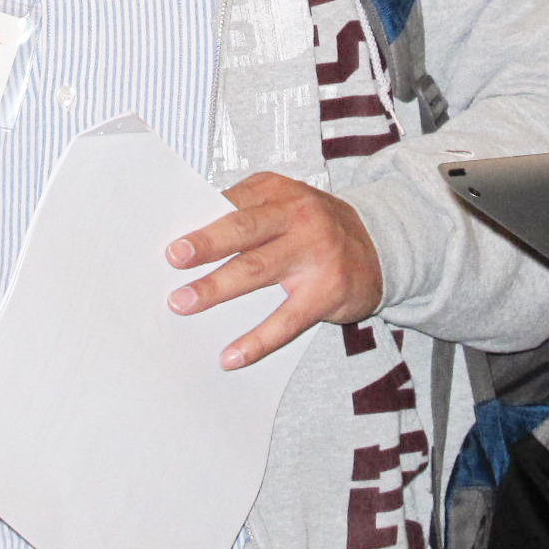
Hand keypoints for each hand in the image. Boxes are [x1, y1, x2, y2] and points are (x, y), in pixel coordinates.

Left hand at [164, 171, 382, 369]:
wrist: (379, 246)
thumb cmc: (314, 226)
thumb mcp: (284, 206)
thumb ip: (245, 215)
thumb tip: (190, 244)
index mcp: (278, 192)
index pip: (232, 203)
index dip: (199, 220)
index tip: (169, 239)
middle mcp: (298, 217)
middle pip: (242, 230)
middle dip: (205, 245)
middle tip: (172, 259)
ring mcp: (315, 254)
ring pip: (257, 271)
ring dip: (216, 289)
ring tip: (183, 303)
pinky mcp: (326, 291)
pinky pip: (286, 320)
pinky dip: (256, 341)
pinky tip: (231, 356)